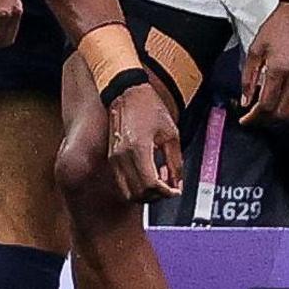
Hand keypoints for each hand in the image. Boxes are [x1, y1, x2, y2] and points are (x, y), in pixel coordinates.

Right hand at [94, 76, 184, 202]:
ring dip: (146, 194)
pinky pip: (122, 183)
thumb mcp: (170, 134)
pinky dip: (136, 186)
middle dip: (157, 196)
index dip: (165, 192)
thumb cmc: (148, 107)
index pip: (150, 184)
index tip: (175, 191)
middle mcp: (121, 156)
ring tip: (158, 181)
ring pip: (128, 192)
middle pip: (139, 193)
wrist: (126, 92)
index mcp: (138, 148)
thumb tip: (177, 184)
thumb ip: (175, 163)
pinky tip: (147, 174)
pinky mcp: (111, 159)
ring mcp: (113, 159)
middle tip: (169, 188)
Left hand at [243, 1, 288, 122]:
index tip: (245, 120)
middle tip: (253, 119)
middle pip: (282, 114)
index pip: (266, 105)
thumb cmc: (278, 27)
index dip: (254, 117)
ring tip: (264, 113)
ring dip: (279, 117)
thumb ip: (248, 77)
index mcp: (279, 69)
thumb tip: (246, 100)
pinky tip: (278, 102)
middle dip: (266, 121)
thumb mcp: (255, 49)